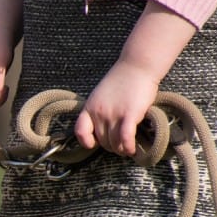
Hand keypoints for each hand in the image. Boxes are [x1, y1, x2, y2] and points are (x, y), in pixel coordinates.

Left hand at [76, 0, 197, 155]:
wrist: (137, 66)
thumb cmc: (122, 80)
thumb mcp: (101, 95)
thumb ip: (99, 110)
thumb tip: (102, 128)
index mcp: (89, 107)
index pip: (80, 131)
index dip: (86, 141)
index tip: (95, 143)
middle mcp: (98, 112)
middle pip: (102, 141)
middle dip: (111, 147)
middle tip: (120, 145)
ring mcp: (113, 114)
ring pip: (114, 143)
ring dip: (121, 150)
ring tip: (127, 149)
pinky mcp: (129, 115)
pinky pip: (125, 139)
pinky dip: (128, 148)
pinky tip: (133, 150)